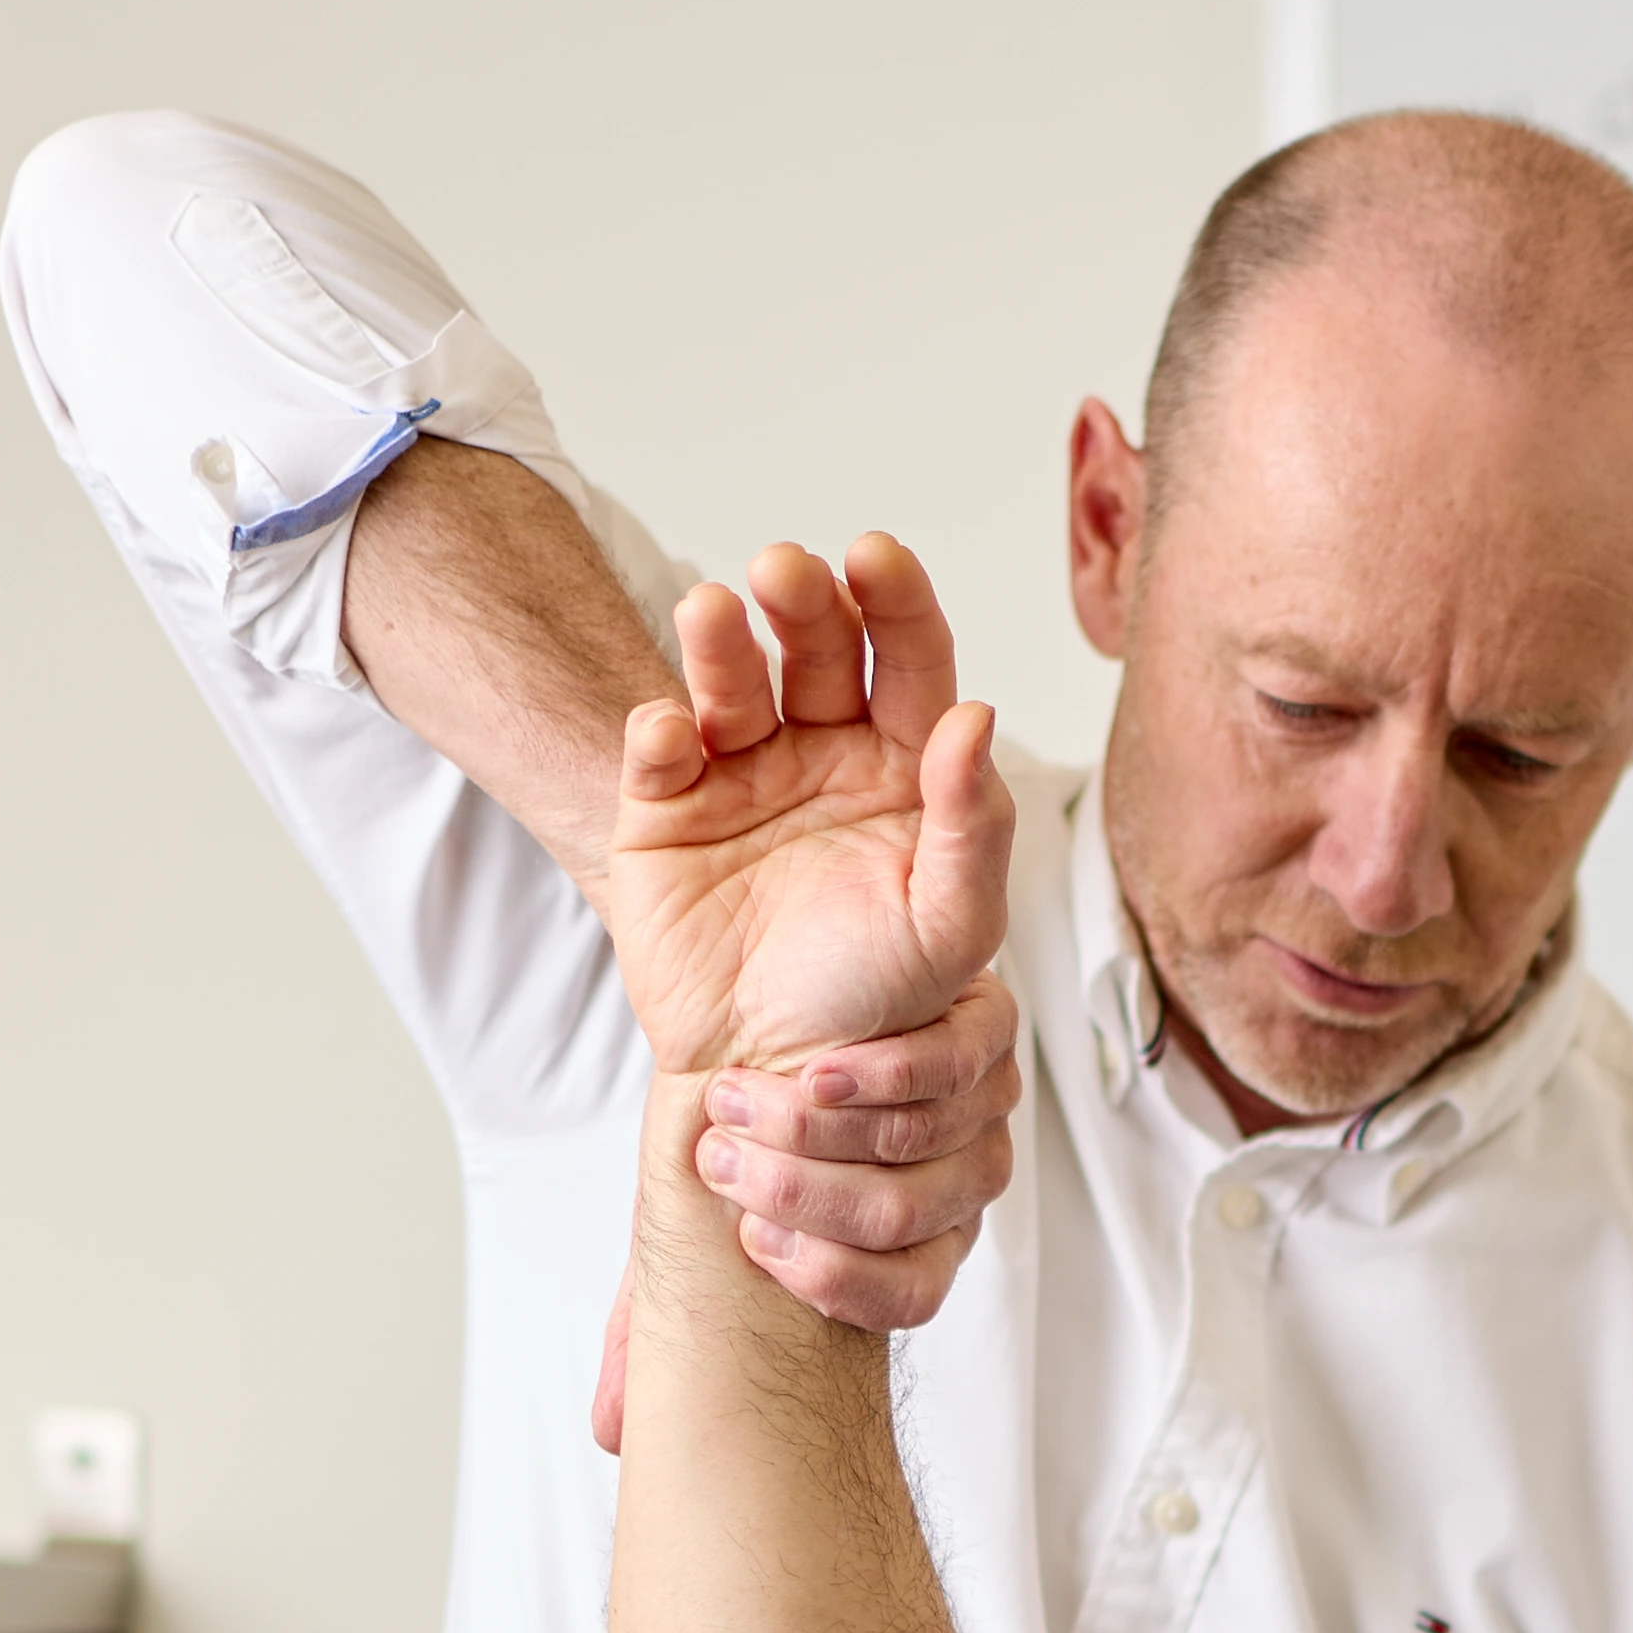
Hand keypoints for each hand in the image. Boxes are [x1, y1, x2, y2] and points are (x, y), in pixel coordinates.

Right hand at [583, 533, 1010, 1078]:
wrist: (782, 1076)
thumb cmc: (881, 999)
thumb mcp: (952, 924)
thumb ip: (971, 824)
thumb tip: (975, 716)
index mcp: (905, 763)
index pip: (910, 660)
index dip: (898, 601)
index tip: (875, 557)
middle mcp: (823, 751)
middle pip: (817, 650)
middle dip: (801, 601)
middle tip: (783, 571)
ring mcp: (738, 773)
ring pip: (730, 682)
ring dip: (718, 642)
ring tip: (711, 610)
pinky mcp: (663, 809)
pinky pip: (657, 753)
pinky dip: (659, 732)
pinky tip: (672, 730)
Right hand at [655, 990, 1016, 1352]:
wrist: (749, 994)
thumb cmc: (731, 1123)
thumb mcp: (688, 1224)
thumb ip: (660, 1315)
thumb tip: (614, 1431)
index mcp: (911, 1246)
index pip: (910, 1296)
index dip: (835, 1280)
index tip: (753, 1245)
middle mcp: (958, 1183)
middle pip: (907, 1215)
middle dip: (802, 1197)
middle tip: (721, 1165)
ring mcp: (981, 1108)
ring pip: (925, 1145)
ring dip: (820, 1133)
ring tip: (739, 1105)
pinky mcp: (984, 1031)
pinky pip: (953, 1067)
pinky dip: (876, 1076)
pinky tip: (813, 1070)